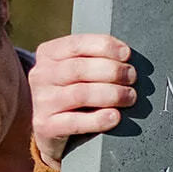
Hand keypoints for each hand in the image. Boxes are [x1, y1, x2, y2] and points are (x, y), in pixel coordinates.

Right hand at [30, 34, 136, 169]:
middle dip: (112, 71)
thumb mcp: (75, 70)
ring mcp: (42, 101)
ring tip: (130, 96)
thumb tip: (126, 57)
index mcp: (48, 54)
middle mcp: (41, 75)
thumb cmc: (71, 92)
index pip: (77, 44)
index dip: (105, 47)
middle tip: (131, 77)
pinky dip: (99, 119)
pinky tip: (115, 116)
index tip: (126, 54)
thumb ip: (93, 59)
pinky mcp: (45, 126)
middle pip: (80, 69)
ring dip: (112, 94)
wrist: (49, 127)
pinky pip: (75, 122)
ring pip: (80, 94)